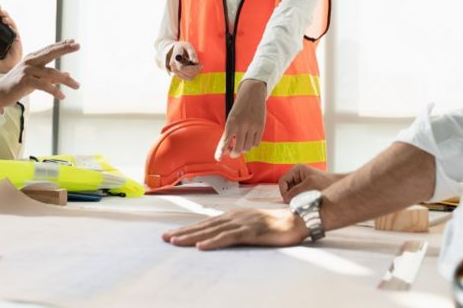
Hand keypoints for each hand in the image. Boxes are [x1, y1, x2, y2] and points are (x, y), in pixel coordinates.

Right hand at [0, 39, 80, 110]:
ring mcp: (27, 70)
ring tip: (77, 86)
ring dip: (66, 80)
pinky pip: (44, 85)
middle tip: (78, 45)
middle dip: (65, 49)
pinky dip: (54, 91)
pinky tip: (62, 96)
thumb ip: (51, 77)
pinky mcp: (25, 81)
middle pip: (50, 53)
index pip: (49, 49)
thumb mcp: (37, 79)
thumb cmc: (18, 86)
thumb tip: (68, 74)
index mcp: (32, 58)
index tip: (74, 42)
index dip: (62, 45)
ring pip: (51, 73)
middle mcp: (30, 61)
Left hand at [163, 209, 307, 249]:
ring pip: (211, 231)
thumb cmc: (276, 224)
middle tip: (165, 239)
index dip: (189, 229)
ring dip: (193, 237)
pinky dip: (214, 241)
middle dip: (184, 232)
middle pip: (204, 226)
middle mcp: (234, 217)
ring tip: (176, 242)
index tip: (173, 234)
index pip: (207, 224)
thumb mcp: (252, 225)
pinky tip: (202, 246)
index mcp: (234, 216)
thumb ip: (237, 228)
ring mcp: (242, 223)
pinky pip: (229, 237)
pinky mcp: (250, 231)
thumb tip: (222, 235)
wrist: (297, 219)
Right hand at [166, 41, 201, 79]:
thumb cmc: (183, 47)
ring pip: (188, 78)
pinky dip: (193, 74)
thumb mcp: (188, 47)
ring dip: (195, 73)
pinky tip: (195, 68)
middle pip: (187, 74)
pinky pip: (188, 78)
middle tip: (201, 64)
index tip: (200, 63)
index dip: (193, 68)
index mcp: (174, 60)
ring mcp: (175, 72)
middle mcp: (173, 67)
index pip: (182, 68)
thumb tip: (196, 62)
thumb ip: (192, 54)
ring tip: (198, 65)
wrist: (176, 49)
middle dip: (196, 70)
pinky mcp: (179, 75)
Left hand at [216, 79, 266, 158]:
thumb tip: (230, 148)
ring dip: (244, 148)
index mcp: (231, 123)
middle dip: (234, 153)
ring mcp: (252, 127)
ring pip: (248, 148)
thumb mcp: (231, 118)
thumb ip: (231, 132)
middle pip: (238, 149)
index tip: (217, 158)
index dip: (221, 152)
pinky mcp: (261, 127)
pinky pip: (256, 143)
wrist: (253, 93)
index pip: (225, 141)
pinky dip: (252, 144)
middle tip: (232, 152)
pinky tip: (249, 138)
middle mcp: (241, 126)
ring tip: (241, 141)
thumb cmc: (240, 107)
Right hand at [279, 164, 343, 202]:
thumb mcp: (309, 185)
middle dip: (289, 196)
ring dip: (294, 199)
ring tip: (303, 202)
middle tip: (296, 203)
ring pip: (291, 193)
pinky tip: (306, 202)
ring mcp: (300, 182)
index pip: (282, 181)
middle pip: (285, 188)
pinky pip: (296, 196)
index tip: (289, 201)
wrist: (338, 186)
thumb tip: (286, 199)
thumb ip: (296, 191)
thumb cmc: (326, 182)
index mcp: (296, 169)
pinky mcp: (304, 189)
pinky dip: (299, 200)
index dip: (283, 191)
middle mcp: (297, 175)